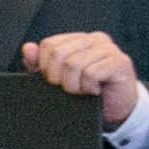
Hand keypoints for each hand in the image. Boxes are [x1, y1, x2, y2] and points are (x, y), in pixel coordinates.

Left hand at [21, 31, 143, 127]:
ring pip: (74, 64)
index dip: (45, 67)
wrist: (115, 109)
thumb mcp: (59, 78)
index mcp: (79, 39)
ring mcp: (110, 49)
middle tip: (70, 88)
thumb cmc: (87, 92)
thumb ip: (41, 63)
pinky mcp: (120, 62)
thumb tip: (28, 48)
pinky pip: (91, 73)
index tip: (56, 81)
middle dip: (58, 78)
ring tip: (83, 90)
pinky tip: (95, 90)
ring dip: (74, 85)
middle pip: (59, 54)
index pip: (49, 44)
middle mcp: (95, 39)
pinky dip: (88, 87)